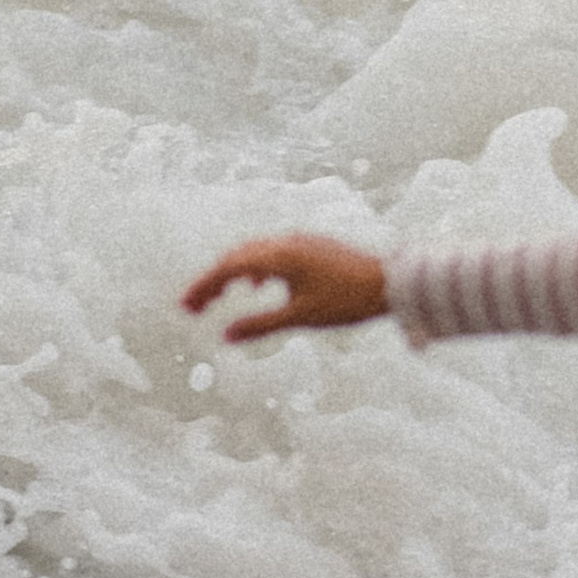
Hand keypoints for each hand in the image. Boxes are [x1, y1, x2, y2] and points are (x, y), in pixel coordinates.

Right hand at [182, 234, 387, 339]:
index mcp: (279, 256)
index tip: (184, 308)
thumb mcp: (302, 317)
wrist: (393, 281)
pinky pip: (271, 252)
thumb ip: (261, 325)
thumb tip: (225, 337)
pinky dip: (254, 268)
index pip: (228, 268)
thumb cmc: (349, 301)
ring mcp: (299, 241)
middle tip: (192, 308)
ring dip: (231, 273)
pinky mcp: (311, 246)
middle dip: (211, 281)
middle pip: (236, 257)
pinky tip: (256, 286)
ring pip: (253, 252)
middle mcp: (285, 242)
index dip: (203, 288)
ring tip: (217, 297)